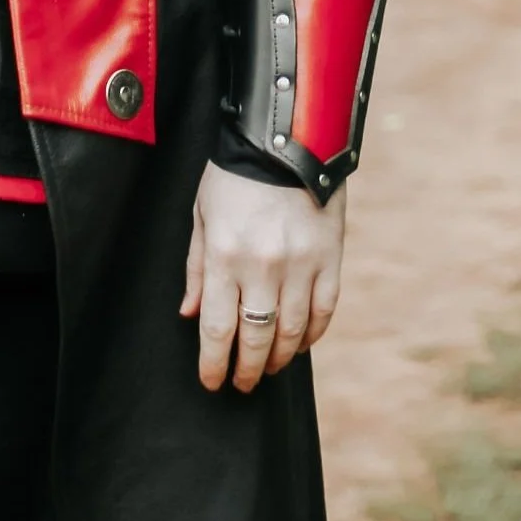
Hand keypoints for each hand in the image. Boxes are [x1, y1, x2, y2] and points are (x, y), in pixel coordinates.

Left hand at [180, 160, 345, 392]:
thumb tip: (191, 314)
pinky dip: (313, 333)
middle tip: (241, 384)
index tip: (211, 382)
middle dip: (246, 369)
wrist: (285, 137)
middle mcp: (263, 267)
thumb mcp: (203, 215)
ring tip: (270, 367)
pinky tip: (301, 342)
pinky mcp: (330, 257)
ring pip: (293, 331)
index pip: (218, 330)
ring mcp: (301, 264)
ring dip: (280, 358)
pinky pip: (324, 310)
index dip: (213, 365)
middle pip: (256, 338)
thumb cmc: (234, 176)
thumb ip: (197, 268)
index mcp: (225, 256)